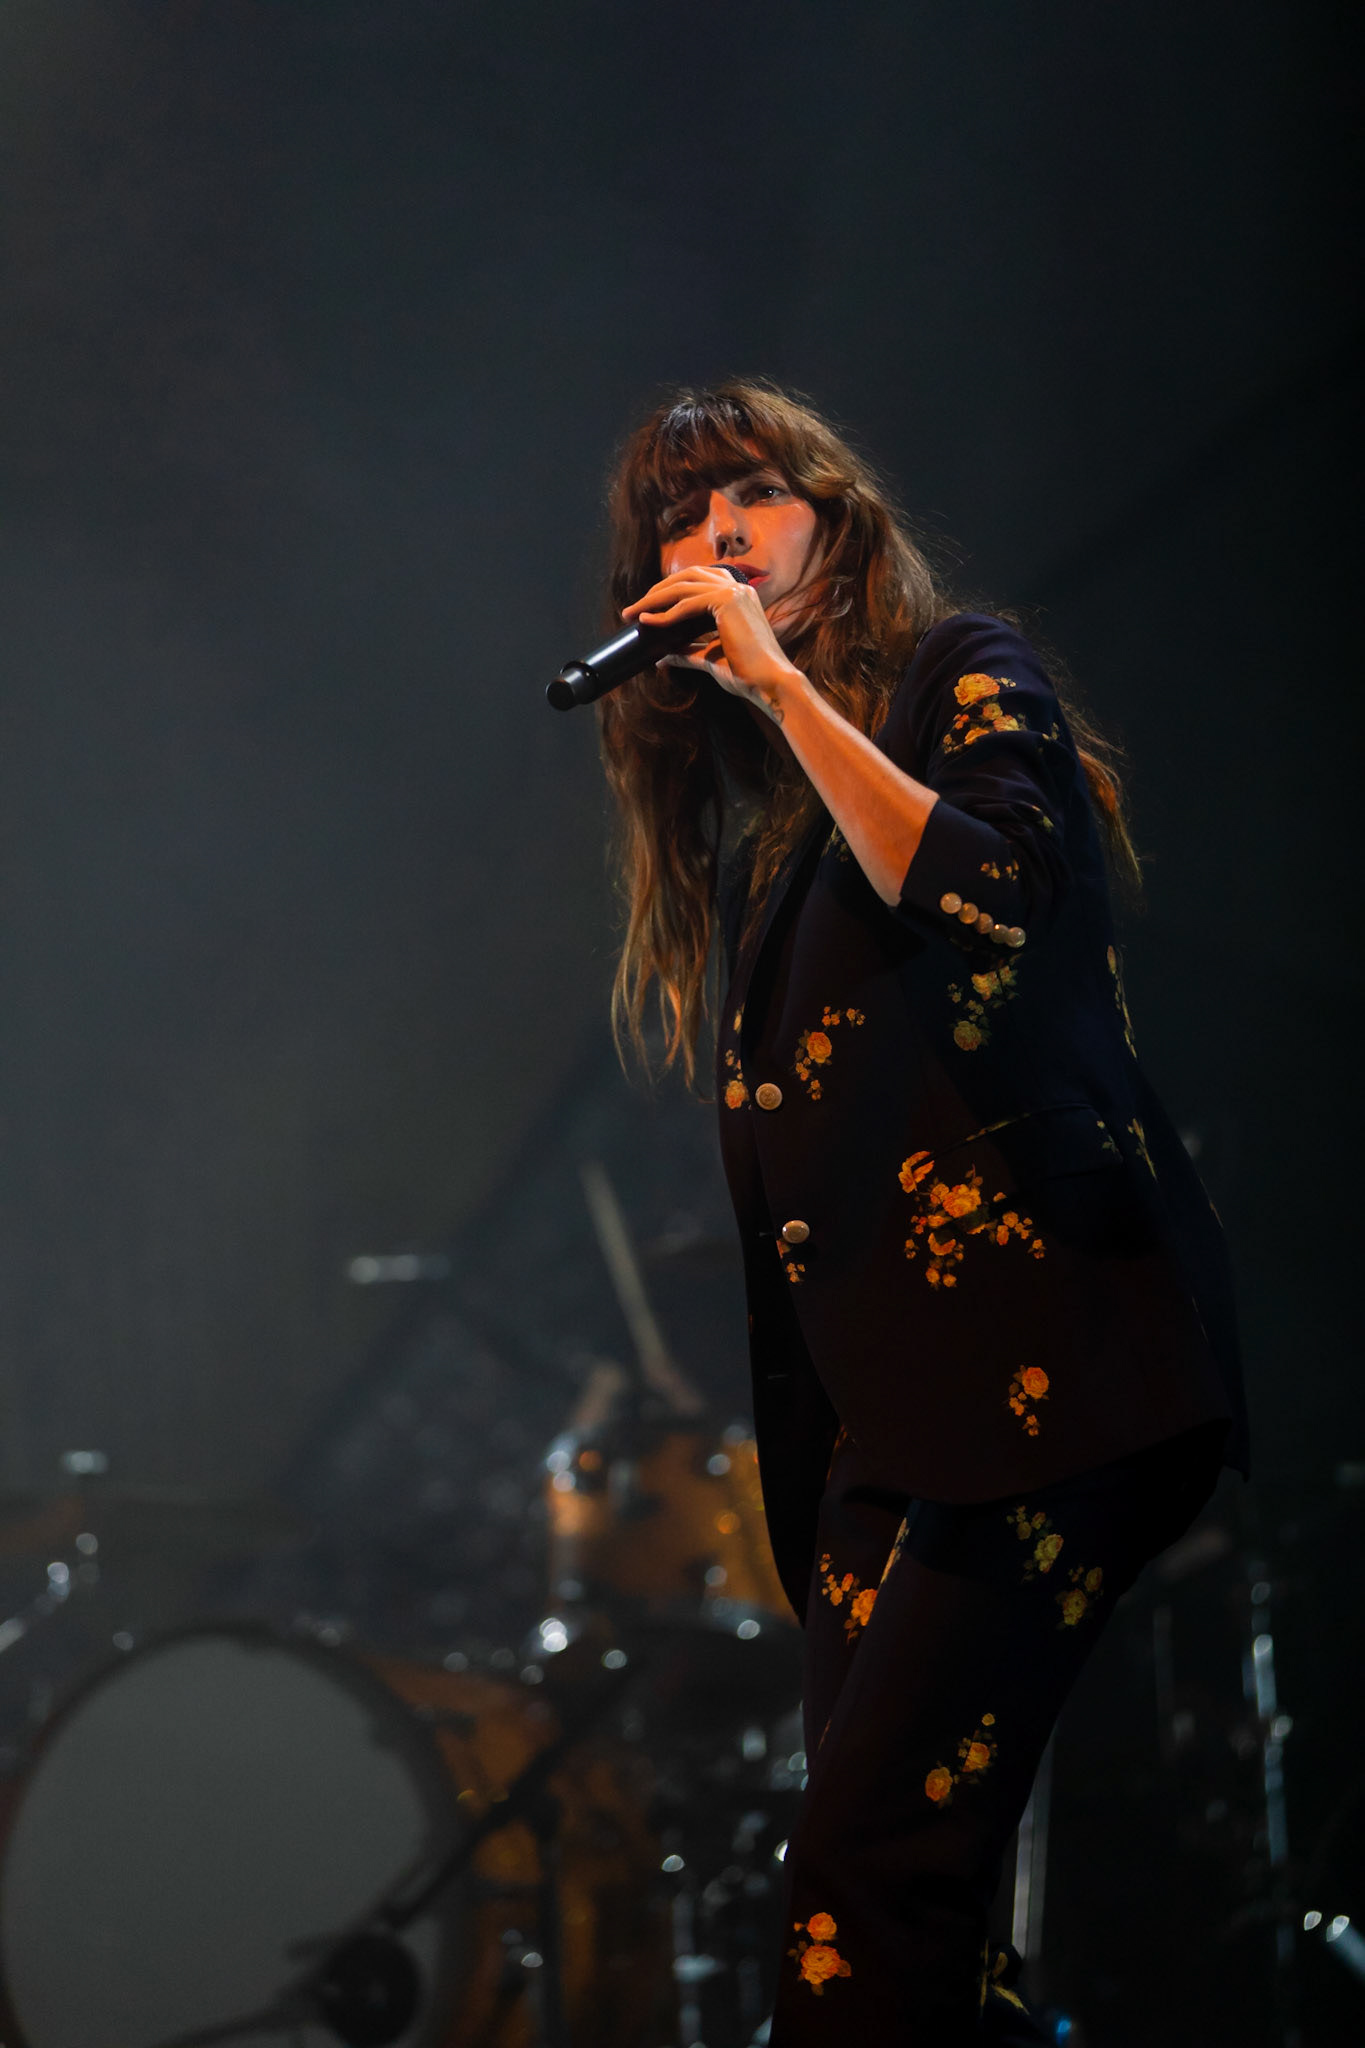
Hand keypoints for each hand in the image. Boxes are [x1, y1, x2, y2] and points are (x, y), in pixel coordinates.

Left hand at [621, 564, 807, 717]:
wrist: (769, 683)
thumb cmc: (746, 673)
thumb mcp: (709, 658)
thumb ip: (687, 652)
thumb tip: (662, 657)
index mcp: (738, 595)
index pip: (697, 581)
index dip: (669, 591)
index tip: (647, 608)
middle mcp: (737, 587)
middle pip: (686, 577)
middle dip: (657, 591)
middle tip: (633, 609)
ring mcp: (734, 592)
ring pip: (683, 586)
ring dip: (654, 599)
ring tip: (633, 613)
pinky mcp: (728, 602)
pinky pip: (687, 604)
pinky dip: (664, 614)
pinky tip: (647, 622)